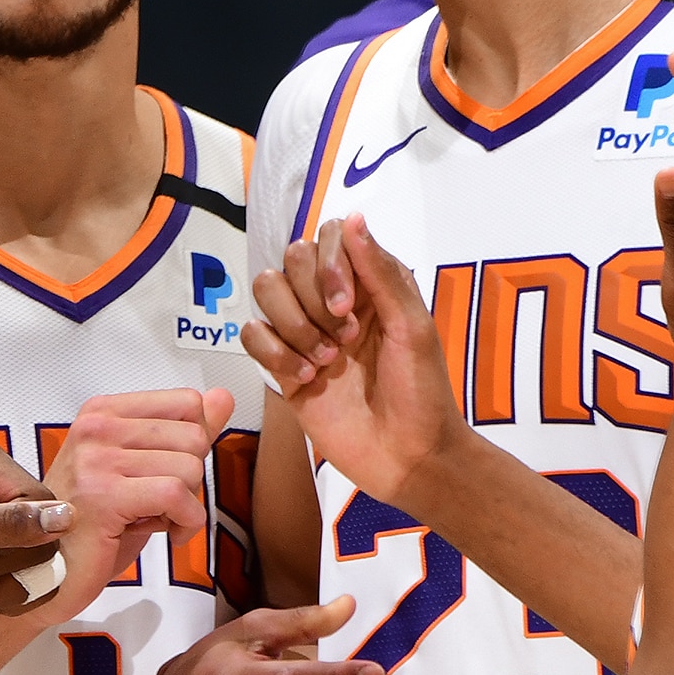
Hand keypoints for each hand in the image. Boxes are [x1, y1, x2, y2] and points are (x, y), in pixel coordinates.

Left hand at [0, 436, 77, 644]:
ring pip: (51, 559)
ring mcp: (11, 526)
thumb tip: (65, 516)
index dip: (15, 534)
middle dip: (9, 561)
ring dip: (10, 583)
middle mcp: (0, 486)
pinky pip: (47, 581)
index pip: (37, 496)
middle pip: (51, 528)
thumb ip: (4, 525)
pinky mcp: (17, 560)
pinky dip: (15, 598)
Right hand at [30, 388, 230, 621]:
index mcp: (102, 412)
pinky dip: (187, 523)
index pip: (187, 402)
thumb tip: (222, 397)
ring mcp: (96, 460)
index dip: (193, 445)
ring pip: (189, 467)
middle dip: (191, 479)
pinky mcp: (103, 496)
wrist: (51, 572)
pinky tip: (170, 535)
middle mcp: (95, 427)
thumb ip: (182, 431)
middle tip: (163, 505)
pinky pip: (176, 496)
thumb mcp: (142, 469)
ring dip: (187, 505)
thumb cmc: (94, 525)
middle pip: (194, 436)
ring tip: (158, 520)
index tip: (170, 474)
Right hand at [244, 215, 459, 513]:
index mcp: (370, 284)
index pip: (328, 237)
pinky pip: (251, 334)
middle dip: (312, 298)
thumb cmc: (422, 394)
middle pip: (291, 259)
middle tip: (345, 337)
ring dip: (294, 325)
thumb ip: (381, 272)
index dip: (330, 263)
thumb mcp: (412, 327)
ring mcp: (306, 332)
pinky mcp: (283, 367)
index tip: (348, 304)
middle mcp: (333, 301)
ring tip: (326, 360)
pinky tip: (307, 377)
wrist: (407, 457)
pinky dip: (274, 352)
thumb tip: (354, 217)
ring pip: (266, 290)